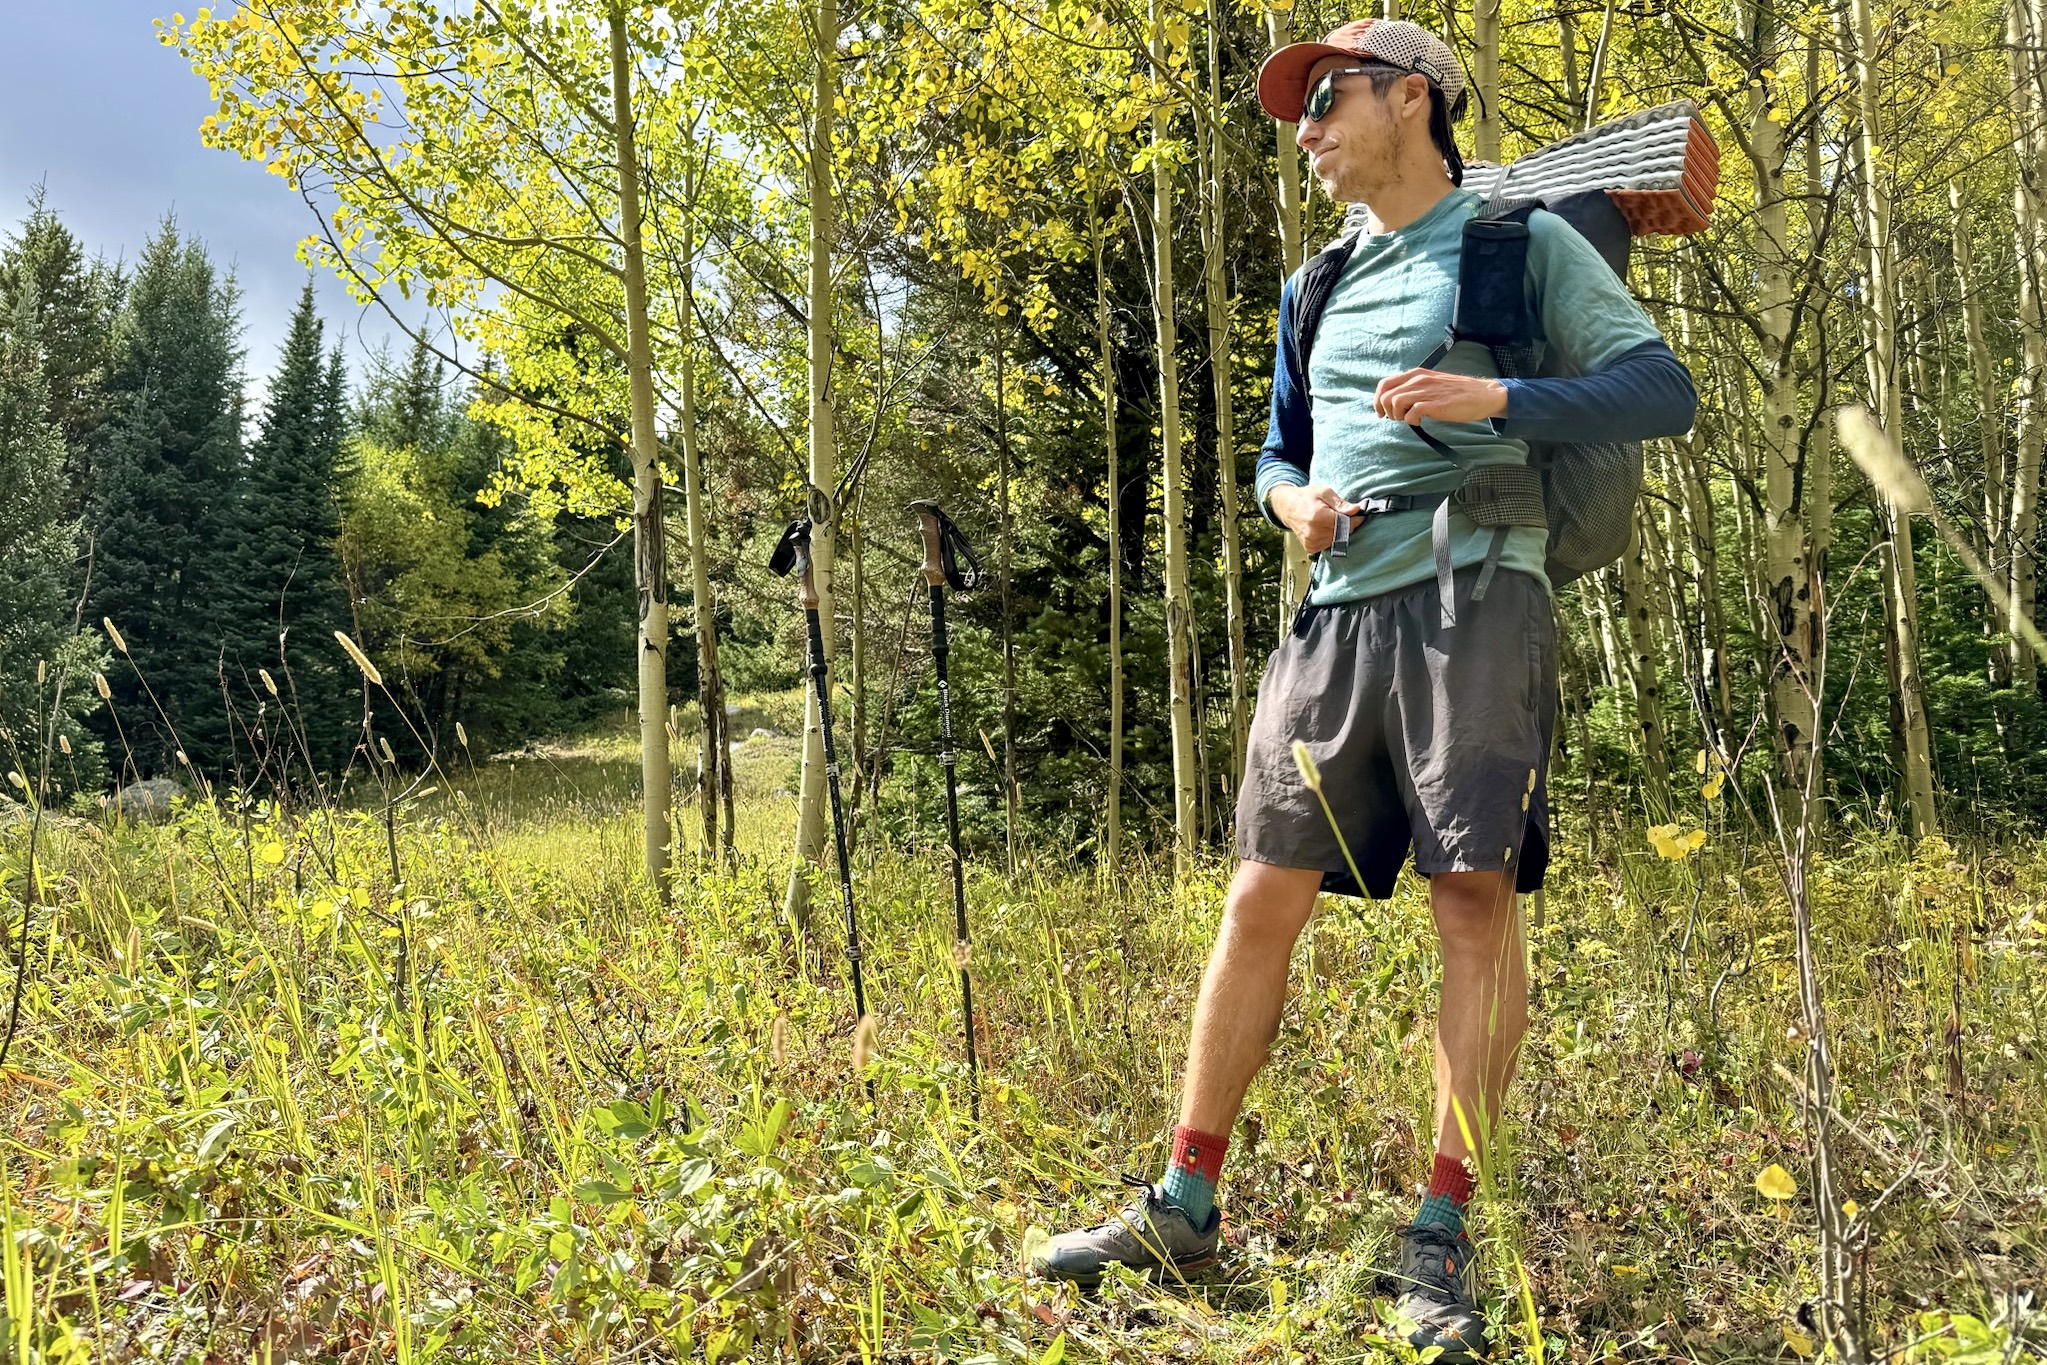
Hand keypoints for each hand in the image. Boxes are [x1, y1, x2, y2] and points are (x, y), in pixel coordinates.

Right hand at [1269, 483, 1360, 554]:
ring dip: (1339, 532)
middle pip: (1343, 533)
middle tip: (1343, 515)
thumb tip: (1356, 510)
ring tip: (1331, 521)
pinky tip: (1325, 528)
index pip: (1346, 523)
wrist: (1288, 507)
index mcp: (1318, 517)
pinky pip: (1329, 545)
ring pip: (1338, 540)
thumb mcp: (1324, 492)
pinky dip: (1331, 537)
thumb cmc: (1306, 497)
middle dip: (1348, 525)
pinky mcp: (1310, 548)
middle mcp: (1314, 532)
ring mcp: (1311, 542)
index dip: (1355, 519)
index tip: (1359, 514)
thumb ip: (1340, 503)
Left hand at [1374, 368, 1507, 424]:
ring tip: (1410, 419)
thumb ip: (1414, 388)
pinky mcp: (1435, 404)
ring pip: (1395, 403)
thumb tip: (1394, 402)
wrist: (1482, 394)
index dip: (1377, 400)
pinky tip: (1420, 421)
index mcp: (1416, 374)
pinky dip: (1411, 421)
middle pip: (1386, 395)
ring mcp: (1426, 391)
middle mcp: (1418, 380)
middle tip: (1397, 418)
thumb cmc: (1456, 392)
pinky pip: (1410, 413)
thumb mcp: (1431, 383)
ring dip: (1398, 416)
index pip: (1384, 383)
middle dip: (1386, 410)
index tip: (1381, 412)